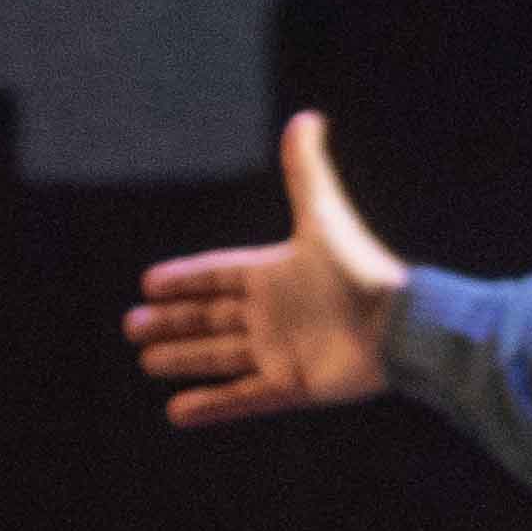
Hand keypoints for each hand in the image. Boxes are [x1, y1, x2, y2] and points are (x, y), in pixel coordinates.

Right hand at [127, 111, 414, 425]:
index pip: (217, 275)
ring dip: (184, 359)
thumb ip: (307, 172)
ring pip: (220, 356)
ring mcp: (280, 351)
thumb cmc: (361, 270)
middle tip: (133, 325)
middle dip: (171, 321)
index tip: (149, 282)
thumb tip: (306, 117)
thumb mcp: (323, 218)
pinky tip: (178, 413)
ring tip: (148, 361)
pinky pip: (243, 398)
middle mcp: (272, 313)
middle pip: (210, 317)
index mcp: (274, 274)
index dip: (184, 278)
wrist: (398, 325)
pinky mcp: (292, 385)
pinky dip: (211, 407)